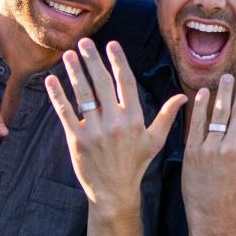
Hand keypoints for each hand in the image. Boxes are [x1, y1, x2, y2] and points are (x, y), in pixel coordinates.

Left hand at [45, 38, 186, 217]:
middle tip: (84, 42)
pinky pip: (66, 113)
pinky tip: (52, 80)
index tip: (112, 44)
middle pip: (102, 83)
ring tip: (68, 55)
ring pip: (83, 95)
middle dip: (92, 60)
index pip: (126, 83)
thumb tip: (183, 96)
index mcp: (134, 119)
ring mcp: (94, 131)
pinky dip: (58, 95)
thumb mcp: (156, 141)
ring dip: (75, 72)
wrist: (115, 193)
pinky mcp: (77, 140)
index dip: (118, 61)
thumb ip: (167, 116)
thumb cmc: (136, 165)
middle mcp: (114, 123)